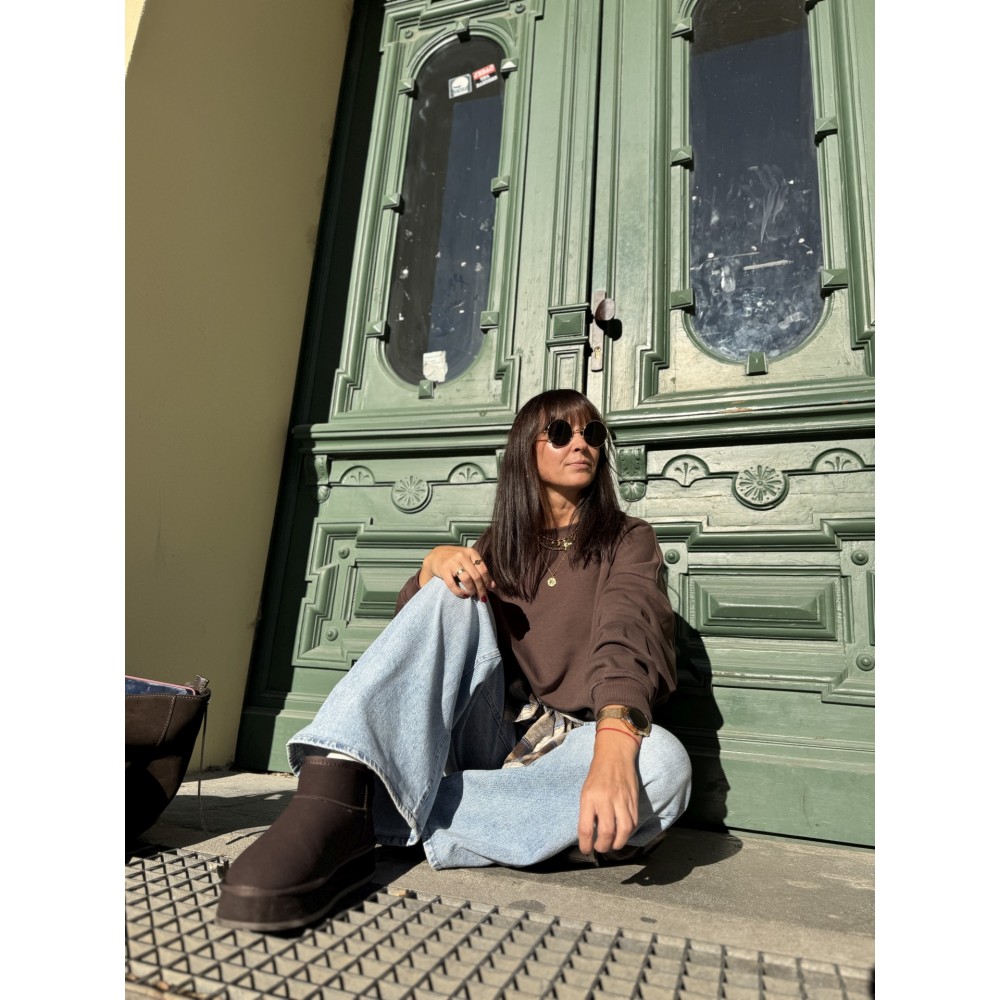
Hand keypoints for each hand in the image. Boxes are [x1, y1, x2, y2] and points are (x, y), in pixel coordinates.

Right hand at [419, 545, 494, 600]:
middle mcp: (462, 555)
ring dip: (471, 590)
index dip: (487, 581)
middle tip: (482, 597)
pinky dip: (459, 592)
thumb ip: (480, 571)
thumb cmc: (456, 560)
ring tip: (472, 594)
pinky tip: (464, 595)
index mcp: (471, 552)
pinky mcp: (443, 569)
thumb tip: (493, 586)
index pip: (483, 569)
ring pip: (467, 579)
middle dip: (481, 589)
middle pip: (476, 576)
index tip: (489, 590)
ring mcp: (452, 562)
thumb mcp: (469, 561)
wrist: (436, 556)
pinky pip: (453, 584)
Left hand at [577, 725, 639, 854]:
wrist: (615, 755)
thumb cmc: (597, 775)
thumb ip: (587, 812)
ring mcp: (621, 800)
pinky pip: (633, 822)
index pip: (586, 828)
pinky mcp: (633, 799)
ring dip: (618, 843)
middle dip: (603, 846)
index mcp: (589, 798)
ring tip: (613, 845)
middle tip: (600, 848)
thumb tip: (589, 834)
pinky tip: (623, 834)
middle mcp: (605, 799)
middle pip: (606, 832)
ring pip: (623, 830)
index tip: (586, 850)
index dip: (586, 844)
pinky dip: (628, 832)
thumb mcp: (585, 792)